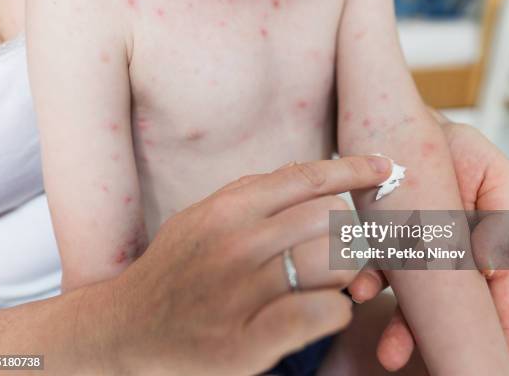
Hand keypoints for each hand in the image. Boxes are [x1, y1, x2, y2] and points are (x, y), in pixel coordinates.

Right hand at [98, 156, 391, 374]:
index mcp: (227, 209)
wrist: (126, 329)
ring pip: (334, 262)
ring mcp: (242, 293)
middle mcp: (235, 244)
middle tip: (354, 245)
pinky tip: (325, 311)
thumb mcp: (201, 218)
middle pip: (331, 217)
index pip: (307, 178)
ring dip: (350, 272)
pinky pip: (322, 313)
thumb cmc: (174, 270)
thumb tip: (308, 174)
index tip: (382, 168)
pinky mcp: (247, 341)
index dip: (353, 169)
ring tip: (336, 281)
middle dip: (354, 230)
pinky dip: (337, 310)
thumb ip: (250, 194)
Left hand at [348, 120, 508, 374]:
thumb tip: (495, 266)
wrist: (398, 126)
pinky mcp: (382, 243)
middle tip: (433, 366)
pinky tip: (360, 289)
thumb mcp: (491, 171)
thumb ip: (500, 216)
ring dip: (401, 324)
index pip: (507, 293)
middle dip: (444, 340)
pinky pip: (374, 270)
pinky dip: (368, 283)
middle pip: (452, 308)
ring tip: (390, 349)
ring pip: (411, 299)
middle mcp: (451, 252)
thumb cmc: (451, 146)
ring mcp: (414, 252)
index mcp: (487, 239)